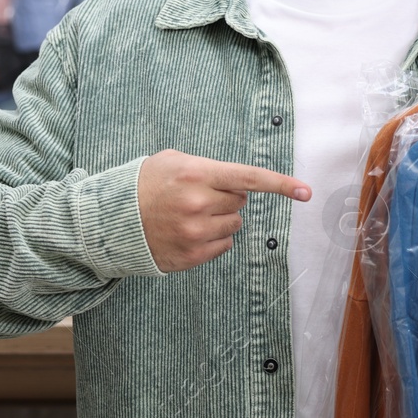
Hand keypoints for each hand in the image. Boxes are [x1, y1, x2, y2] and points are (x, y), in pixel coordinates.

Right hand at [136, 150, 309, 272]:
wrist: (110, 221)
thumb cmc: (146, 184)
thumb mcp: (174, 161)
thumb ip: (210, 168)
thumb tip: (241, 184)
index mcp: (196, 174)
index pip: (249, 178)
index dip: (281, 185)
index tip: (306, 192)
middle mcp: (198, 204)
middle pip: (241, 202)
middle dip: (226, 197)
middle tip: (198, 196)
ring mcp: (195, 232)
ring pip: (234, 224)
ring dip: (220, 219)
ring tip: (190, 215)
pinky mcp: (191, 255)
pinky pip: (224, 246)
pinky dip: (213, 239)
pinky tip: (189, 232)